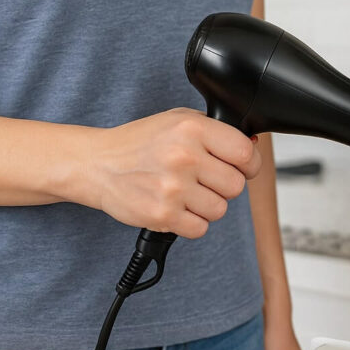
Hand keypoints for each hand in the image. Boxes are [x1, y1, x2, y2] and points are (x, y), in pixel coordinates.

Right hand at [85, 109, 260, 236]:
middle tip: (202, 180)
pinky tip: (175, 207)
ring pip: (220, 210)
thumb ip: (215, 130)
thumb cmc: (140, 143)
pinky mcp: (162, 214)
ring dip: (206, 206)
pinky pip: (200, 228)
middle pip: (236, 186)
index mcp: (192, 129)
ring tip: (184, 193)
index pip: (245, 153)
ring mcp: (173, 187)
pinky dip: (190, 222)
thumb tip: (251, 147)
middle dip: (223, 186)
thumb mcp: (177, 121)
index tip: (239, 167)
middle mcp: (184, 156)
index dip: (248, 164)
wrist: (98, 164)